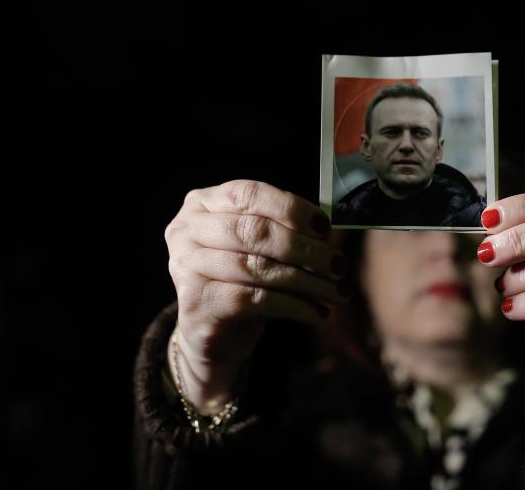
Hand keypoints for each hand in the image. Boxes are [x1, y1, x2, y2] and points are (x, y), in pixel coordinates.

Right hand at [164, 180, 350, 409]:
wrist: (212, 331)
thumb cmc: (243, 279)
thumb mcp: (261, 247)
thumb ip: (285, 229)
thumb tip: (327, 231)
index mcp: (204, 202)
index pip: (249, 193)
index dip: (291, 208)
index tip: (325, 228)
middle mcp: (187, 229)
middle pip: (254, 231)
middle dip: (305, 249)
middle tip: (339, 267)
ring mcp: (186, 265)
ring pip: (256, 267)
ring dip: (306, 281)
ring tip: (335, 292)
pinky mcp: (195, 302)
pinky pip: (252, 299)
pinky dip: (292, 306)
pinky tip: (314, 312)